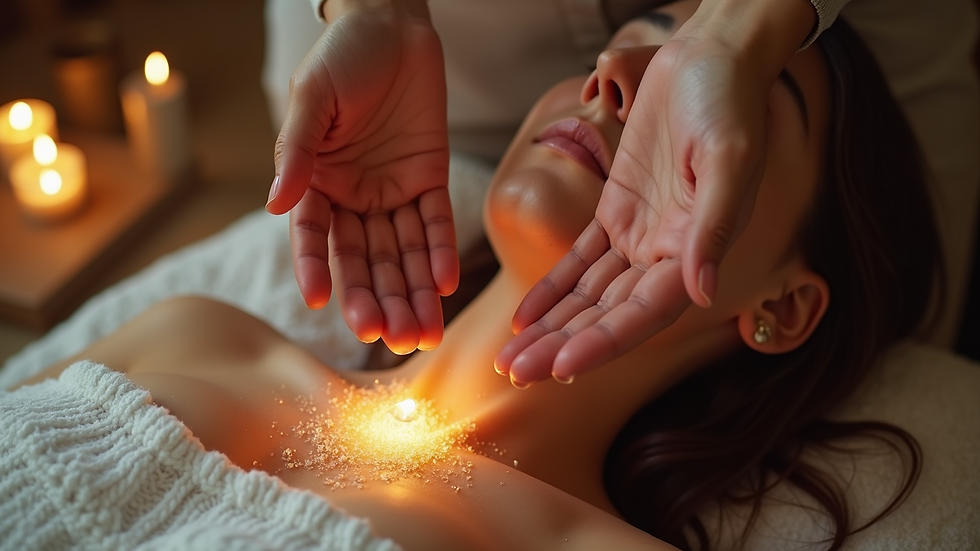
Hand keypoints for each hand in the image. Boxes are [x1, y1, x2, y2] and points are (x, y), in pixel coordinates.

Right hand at [266, 5, 455, 353]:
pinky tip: (444, 285)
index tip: (317, 303)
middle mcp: (354, 197)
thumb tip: (276, 203)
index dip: (316, 270)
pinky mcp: (430, 180)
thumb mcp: (313, 98)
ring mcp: (393, 192)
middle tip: (386, 338)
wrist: (392, 25)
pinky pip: (437, 224)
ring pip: (402, 253)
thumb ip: (297, 151)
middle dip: (376, 299)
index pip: (315, 238)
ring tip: (420, 334)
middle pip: (364, 259)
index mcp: (317, 183)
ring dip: (412, 293)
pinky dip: (441, 253)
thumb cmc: (342, 56)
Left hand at [496, 33, 773, 383]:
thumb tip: (702, 292)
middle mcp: (666, 253)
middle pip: (608, 314)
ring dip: (550, 327)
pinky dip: (552, 287)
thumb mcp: (728, 157)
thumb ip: (714, 226)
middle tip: (516, 373)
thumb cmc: (728, 102)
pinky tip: (524, 316)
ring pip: (588, 295)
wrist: (710, 59)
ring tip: (509, 357)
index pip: (645, 313)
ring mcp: (639, 234)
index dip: (605, 342)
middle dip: (563, 345)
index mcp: (695, 249)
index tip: (564, 367)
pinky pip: (579, 260)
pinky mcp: (617, 211)